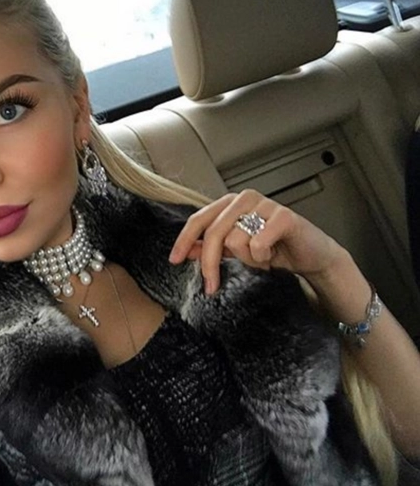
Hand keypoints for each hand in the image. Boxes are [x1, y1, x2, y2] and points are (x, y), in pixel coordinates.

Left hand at [169, 189, 343, 294]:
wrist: (311, 256)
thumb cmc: (275, 249)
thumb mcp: (237, 250)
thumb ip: (211, 247)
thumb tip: (187, 250)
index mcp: (230, 203)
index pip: (198, 219)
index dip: (184, 241)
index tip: (174, 260)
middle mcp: (245, 198)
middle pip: (213, 233)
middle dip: (210, 264)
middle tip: (211, 286)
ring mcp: (265, 204)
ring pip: (235, 240)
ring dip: (247, 259)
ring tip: (261, 258)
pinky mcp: (284, 216)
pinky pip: (258, 243)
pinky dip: (262, 256)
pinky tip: (273, 254)